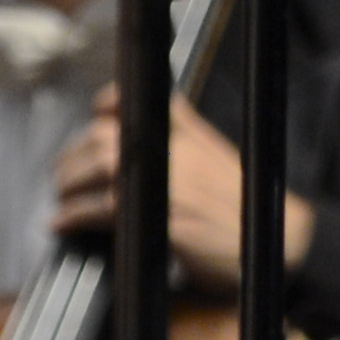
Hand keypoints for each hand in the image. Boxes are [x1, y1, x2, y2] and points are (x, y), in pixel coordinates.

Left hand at [50, 83, 307, 292]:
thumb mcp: (216, 155)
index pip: (138, 101)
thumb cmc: (244, 204)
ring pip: (101, 165)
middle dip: (73, 155)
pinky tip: (64, 222)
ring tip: (60, 198)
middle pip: (105, 135)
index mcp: (189, 132)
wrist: (279, 238)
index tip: (93, 115)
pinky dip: (76, 214)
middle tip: (62, 176)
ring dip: (70, 183)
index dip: (107, 104)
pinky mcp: (164, 217)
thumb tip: (150, 129)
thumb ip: (186, 134)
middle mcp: (177, 149)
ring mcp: (171, 181)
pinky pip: (105, 208)